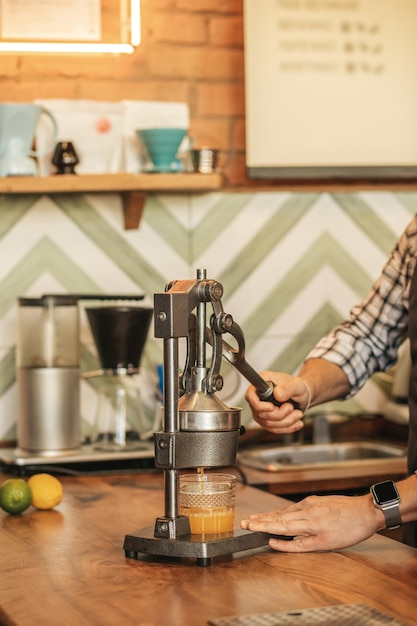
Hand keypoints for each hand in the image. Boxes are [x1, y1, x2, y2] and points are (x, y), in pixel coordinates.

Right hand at [240, 493, 383, 551]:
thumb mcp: (326, 545)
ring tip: (254, 518)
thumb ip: (299, 545)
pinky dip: (281, 511)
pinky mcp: (313, 500)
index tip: (249, 526)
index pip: (280, 525)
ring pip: (284, 511)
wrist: (366, 511)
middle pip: (278, 516)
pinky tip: (275, 514)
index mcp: (309, 523)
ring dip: (267, 515)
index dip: (262, 526)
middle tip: (244, 522)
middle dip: (260, 519)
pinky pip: (293, 507)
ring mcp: (309, 503)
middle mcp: (306, 510)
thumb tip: (278, 543)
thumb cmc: (349, 531)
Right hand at [245, 371, 309, 434]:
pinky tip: (297, 423)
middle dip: (280, 414)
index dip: (259, 405)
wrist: (301, 397)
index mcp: (262, 383)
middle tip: (291, 408)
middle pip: (260, 413)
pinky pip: (274, 429)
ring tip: (297, 414)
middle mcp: (258, 397)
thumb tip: (278, 394)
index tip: (272, 407)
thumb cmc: (297, 387)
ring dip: (286, 421)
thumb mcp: (296, 384)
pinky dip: (288, 427)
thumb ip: (287, 388)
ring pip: (268, 423)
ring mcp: (261, 410)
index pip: (250, 396)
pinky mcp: (266, 421)